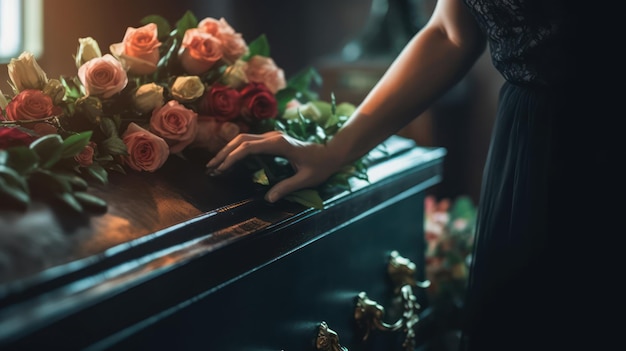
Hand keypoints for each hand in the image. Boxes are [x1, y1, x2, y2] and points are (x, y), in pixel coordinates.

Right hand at [206, 131, 341, 202]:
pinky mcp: (273, 140)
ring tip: (216, 165)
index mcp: (279, 144)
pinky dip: (238, 150)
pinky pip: (251, 142)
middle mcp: (273, 136)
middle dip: (224, 153)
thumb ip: (287, 188)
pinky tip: (231, 161)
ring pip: (244, 139)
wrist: (332, 152)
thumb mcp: (306, 179)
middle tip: (211, 168)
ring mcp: (272, 136)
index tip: (221, 169)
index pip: (248, 147)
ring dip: (229, 150)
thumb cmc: (321, 165)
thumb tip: (268, 199)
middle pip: (241, 140)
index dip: (232, 157)